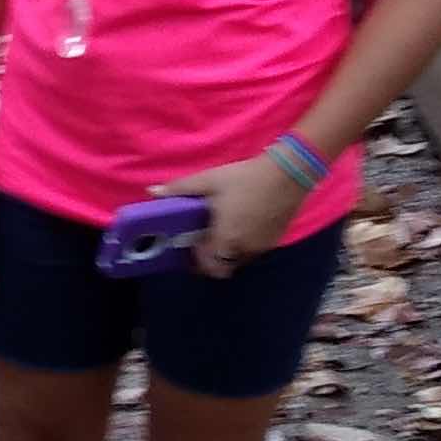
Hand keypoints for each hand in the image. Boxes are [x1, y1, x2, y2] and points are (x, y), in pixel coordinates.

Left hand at [164, 151, 308, 274]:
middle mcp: (245, 249)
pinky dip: (243, 245)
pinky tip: (242, 224)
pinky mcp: (274, 240)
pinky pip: (253, 251)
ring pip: (239, 260)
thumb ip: (180, 189)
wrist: (288, 173)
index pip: (208, 266)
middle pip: (223, 267)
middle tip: (203, 243)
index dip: (196, 262)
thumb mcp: (210, 181)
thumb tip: (152, 193)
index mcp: (226, 239)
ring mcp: (262, 247)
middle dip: (211, 260)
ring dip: (227, 252)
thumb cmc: (245, 178)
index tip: (190, 248)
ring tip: (222, 231)